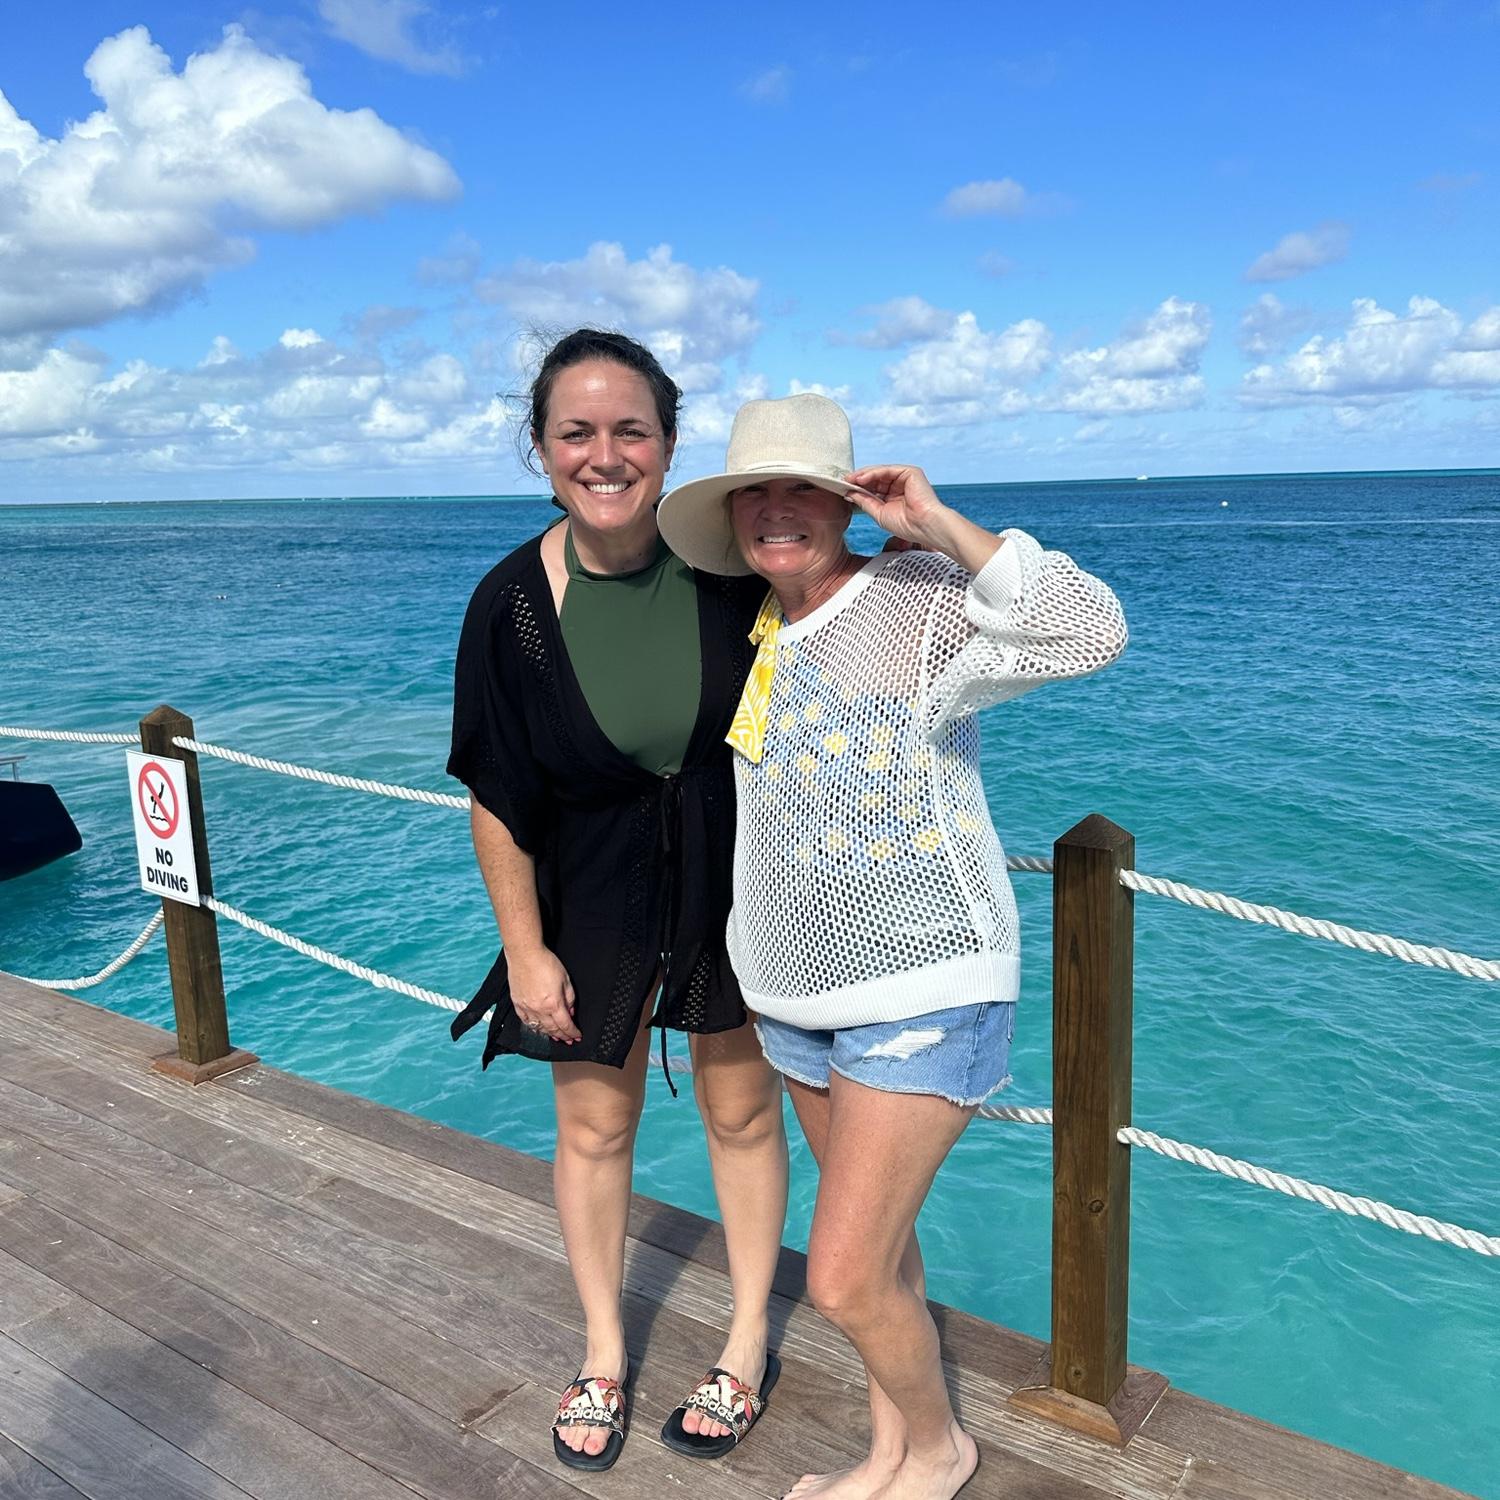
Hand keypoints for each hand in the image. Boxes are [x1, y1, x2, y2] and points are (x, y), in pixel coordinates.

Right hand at [506, 945, 580, 1043]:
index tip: (577, 1036)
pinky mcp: (517, 1003)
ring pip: (538, 1027)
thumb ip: (569, 998)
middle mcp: (539, 1009)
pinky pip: (525, 1021)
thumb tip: (571, 1011)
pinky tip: (537, 1028)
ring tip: (555, 1037)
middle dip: (562, 1036)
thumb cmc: (545, 962)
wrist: (525, 954)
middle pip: (553, 1029)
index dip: (572, 1032)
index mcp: (553, 1003)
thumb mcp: (565, 979)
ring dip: (548, 1034)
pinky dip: (533, 1027)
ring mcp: (527, 1007)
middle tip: (568, 1040)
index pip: (565, 1024)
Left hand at [848, 463, 1003, 573]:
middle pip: (875, 479)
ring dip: (862, 476)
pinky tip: (860, 479)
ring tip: (849, 480)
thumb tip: (849, 493)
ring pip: (879, 473)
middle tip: (842, 482)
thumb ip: (865, 501)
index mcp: (894, 496)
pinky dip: (873, 473)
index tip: (843, 489)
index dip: (858, 488)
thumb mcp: (878, 513)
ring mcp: (906, 478)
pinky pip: (887, 470)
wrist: (924, 526)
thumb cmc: (906, 525)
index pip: (873, 489)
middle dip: (858, 480)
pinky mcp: (910, 472)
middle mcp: (900, 485)